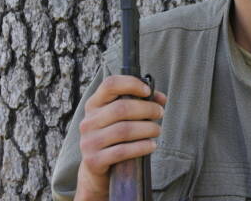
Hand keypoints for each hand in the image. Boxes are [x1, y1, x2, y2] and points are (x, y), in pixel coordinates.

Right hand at [74, 75, 166, 200]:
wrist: (96, 167)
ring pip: (123, 130)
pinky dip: (141, 147)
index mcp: (94, 104)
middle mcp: (89, 121)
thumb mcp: (122, 117)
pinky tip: (152, 145)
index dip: (131, 84)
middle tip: (160, 113)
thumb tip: (161, 98)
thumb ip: (140, 103)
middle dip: (147, 109)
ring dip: (147, 129)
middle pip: (121, 108)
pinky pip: (122, 151)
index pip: (110, 84)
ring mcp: (89, 141)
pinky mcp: (94, 160)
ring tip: (157, 130)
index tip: (148, 91)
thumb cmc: (115, 135)